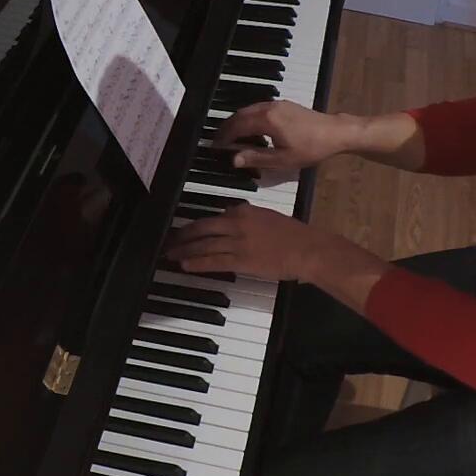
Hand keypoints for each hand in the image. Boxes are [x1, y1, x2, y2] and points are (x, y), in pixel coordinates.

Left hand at [164, 204, 324, 281]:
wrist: (305, 248)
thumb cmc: (293, 234)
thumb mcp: (267, 217)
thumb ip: (248, 217)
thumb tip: (234, 216)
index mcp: (244, 211)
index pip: (215, 216)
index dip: (197, 224)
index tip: (188, 229)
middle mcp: (236, 224)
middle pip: (202, 228)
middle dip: (183, 235)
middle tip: (170, 241)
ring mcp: (237, 243)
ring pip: (204, 245)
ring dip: (185, 250)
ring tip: (172, 254)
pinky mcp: (240, 261)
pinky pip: (213, 261)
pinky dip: (197, 262)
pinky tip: (185, 265)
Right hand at [213, 101, 357, 172]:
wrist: (335, 133)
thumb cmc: (311, 148)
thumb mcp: (282, 159)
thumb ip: (256, 158)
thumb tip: (233, 159)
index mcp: (266, 120)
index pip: (237, 126)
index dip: (224, 137)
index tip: (215, 147)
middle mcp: (268, 107)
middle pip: (239, 115)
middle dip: (227, 128)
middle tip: (219, 142)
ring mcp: (276, 104)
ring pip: (248, 110)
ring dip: (237, 122)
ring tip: (232, 138)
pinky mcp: (283, 104)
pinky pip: (258, 109)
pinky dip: (248, 118)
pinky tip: (251, 131)